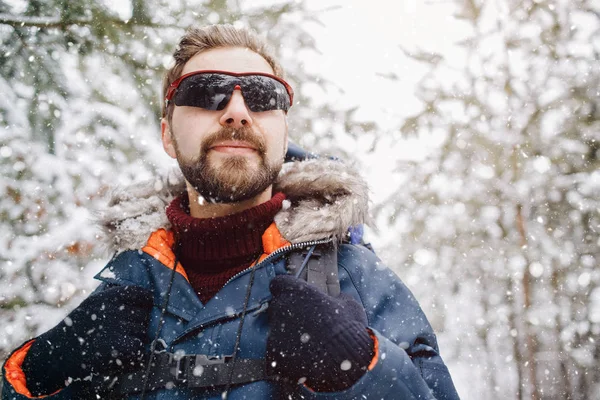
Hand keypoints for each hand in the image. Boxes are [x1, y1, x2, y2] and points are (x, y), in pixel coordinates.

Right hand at [21, 285, 152, 395]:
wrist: (57, 353)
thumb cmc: (78, 328)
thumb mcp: (94, 303)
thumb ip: (117, 299)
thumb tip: (147, 298)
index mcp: (112, 297)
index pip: (144, 295)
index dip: (145, 304)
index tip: (140, 311)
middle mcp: (117, 310)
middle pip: (145, 318)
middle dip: (137, 326)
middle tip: (118, 334)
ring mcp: (120, 329)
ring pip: (144, 335)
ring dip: (134, 342)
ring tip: (114, 346)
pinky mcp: (121, 348)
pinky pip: (141, 352)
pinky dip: (133, 357)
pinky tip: (117, 357)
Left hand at [266, 275, 373, 391]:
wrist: (339, 363)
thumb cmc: (346, 329)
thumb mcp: (350, 307)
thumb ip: (339, 299)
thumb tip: (340, 299)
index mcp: (296, 291)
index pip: (280, 283)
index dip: (287, 289)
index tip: (297, 295)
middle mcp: (280, 307)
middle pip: (277, 306)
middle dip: (287, 312)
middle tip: (305, 321)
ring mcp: (274, 331)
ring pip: (276, 329)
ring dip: (287, 333)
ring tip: (306, 343)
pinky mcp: (272, 352)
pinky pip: (276, 350)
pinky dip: (286, 353)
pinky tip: (302, 357)